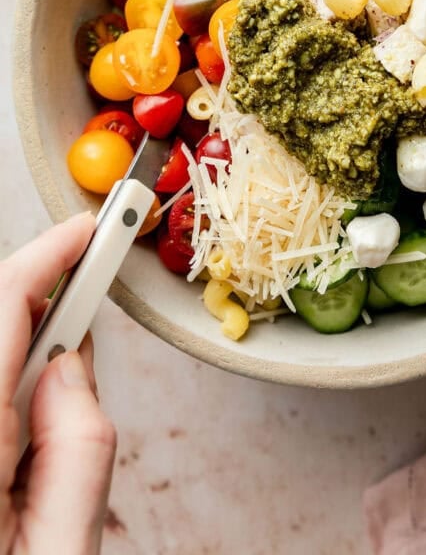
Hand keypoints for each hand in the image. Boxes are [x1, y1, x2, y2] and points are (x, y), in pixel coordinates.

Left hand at [0, 213, 115, 554]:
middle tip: (78, 392)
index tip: (94, 226)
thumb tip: (73, 364)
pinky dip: (15, 415)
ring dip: (30, 389)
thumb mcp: (62, 554)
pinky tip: (18, 482)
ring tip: (43, 485)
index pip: (0, 309)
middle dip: (46, 328)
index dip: (50, 254)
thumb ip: (80, 449)